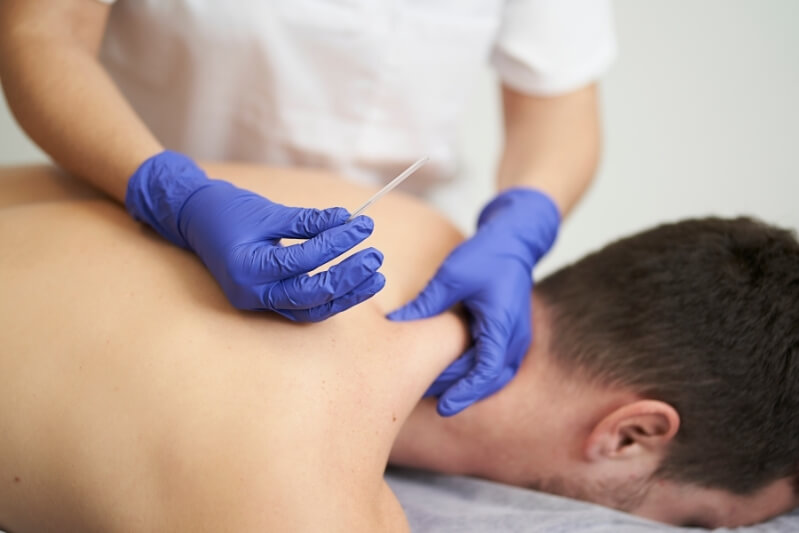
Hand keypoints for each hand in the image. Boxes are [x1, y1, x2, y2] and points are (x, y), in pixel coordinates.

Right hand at [126, 151, 384, 319]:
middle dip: (347, 277)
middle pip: (310, 294)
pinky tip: (354, 284)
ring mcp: (257, 303)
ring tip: (375, 275)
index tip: (363, 224)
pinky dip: (329, 298)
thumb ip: (308, 221)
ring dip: (345, 294)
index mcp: (246, 268)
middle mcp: (250, 294)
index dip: (336, 243)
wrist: (192, 219)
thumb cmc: (226, 210)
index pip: (301, 260)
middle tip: (375, 256)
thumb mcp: (267, 211)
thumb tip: (348, 220)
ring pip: (310, 308)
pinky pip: (303, 307)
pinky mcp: (265, 303)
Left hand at [389, 188, 559, 414]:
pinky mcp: (510, 335)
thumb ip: (427, 303)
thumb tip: (393, 323)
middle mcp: (515, 336)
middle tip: (424, 397)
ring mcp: (516, 338)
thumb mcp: (452, 275)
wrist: (516, 240)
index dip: (465, 392)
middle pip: (488, 380)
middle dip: (458, 390)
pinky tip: (450, 374)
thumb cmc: (487, 253)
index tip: (443, 407)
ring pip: (494, 376)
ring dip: (468, 384)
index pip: (486, 372)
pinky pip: (495, 365)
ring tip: (434, 390)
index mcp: (503, 324)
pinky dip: (476, 374)